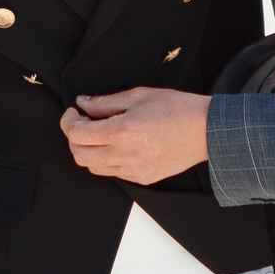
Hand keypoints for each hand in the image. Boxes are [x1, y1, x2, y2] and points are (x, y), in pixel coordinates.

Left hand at [61, 87, 210, 184]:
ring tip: (100, 134)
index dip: (68, 122)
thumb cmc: (177, 109)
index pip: (77, 134)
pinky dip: (107, 160)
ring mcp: (134, 170)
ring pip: (94, 168)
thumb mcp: (139, 95)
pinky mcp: (143, 178)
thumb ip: (106, 102)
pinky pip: (114, 173)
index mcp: (122, 132)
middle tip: (81, 123)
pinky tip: (117, 145)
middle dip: (74, 139)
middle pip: (80, 156)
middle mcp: (125, 155)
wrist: (206, 131)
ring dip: (89, 151)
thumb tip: (83, 103)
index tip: (73, 113)